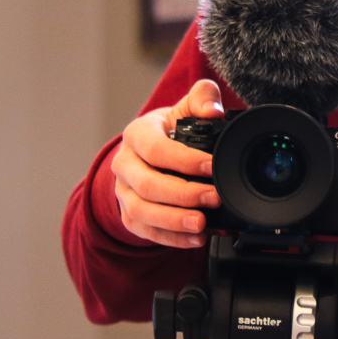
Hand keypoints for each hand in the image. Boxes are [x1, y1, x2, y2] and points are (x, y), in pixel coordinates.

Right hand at [110, 79, 225, 247]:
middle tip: (213, 198)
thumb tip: (213, 110)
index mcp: (137, 135)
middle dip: (182, 194)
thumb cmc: (169, 130)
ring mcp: (124, 192)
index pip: (154, 149)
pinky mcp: (129, 215)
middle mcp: (124, 164)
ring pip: (141, 212)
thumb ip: (202, 98)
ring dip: (173, 221)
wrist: (148, 152)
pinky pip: (145, 232)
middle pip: (147, 185)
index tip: (212, 166)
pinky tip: (194, 239)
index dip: (183, 159)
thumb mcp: (184, 109)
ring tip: (202, 224)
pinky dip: (170, 238)